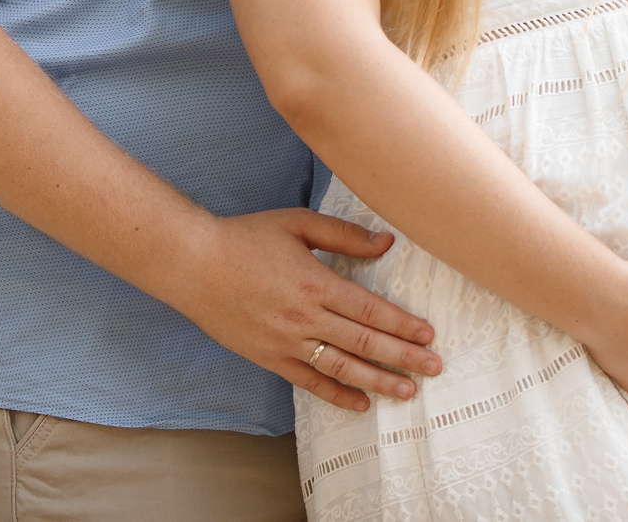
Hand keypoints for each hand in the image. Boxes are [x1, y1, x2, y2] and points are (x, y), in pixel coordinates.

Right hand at [173, 208, 440, 412]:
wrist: (193, 264)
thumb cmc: (246, 237)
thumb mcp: (298, 223)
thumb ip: (344, 235)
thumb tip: (386, 242)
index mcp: (316, 283)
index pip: (371, 310)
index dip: (403, 325)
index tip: (429, 335)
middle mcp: (305, 318)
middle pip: (364, 343)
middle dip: (403, 358)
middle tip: (434, 369)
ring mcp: (286, 342)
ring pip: (341, 369)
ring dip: (377, 382)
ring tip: (407, 392)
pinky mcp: (269, 357)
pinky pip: (309, 383)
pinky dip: (336, 396)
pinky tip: (360, 405)